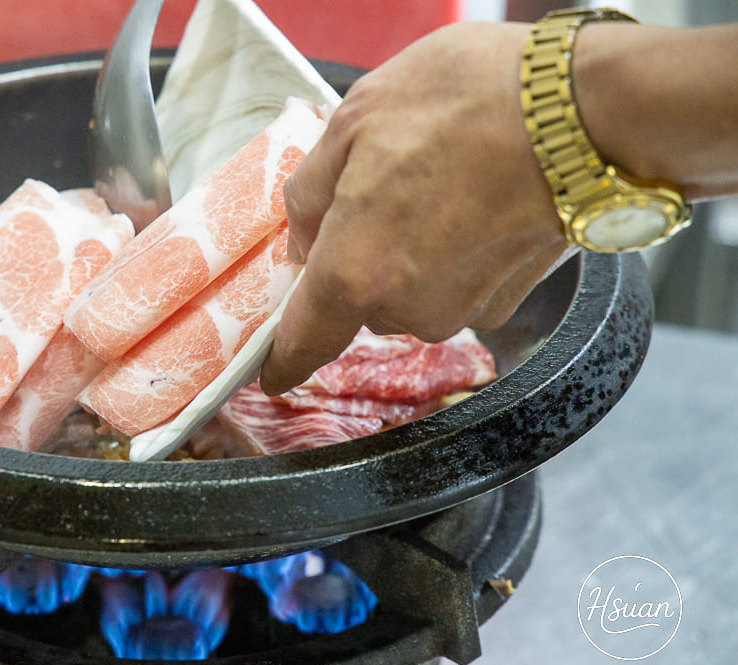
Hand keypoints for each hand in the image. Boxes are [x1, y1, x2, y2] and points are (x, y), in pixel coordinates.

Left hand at [260, 22, 567, 394]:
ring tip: (438, 181)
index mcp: (354, 272)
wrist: (582, 110)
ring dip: (409, 249)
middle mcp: (406, 310)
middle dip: (358, 254)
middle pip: (357, 299)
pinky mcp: (507, 301)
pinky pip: (454, 285)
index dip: (282, 358)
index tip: (272, 371)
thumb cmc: (463, 102)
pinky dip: (454, 251)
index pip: (303, 341)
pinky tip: (473, 199)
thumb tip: (302, 240)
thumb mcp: (352, 122)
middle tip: (384, 185)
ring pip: (408, 291)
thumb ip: (309, 196)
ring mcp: (460, 310)